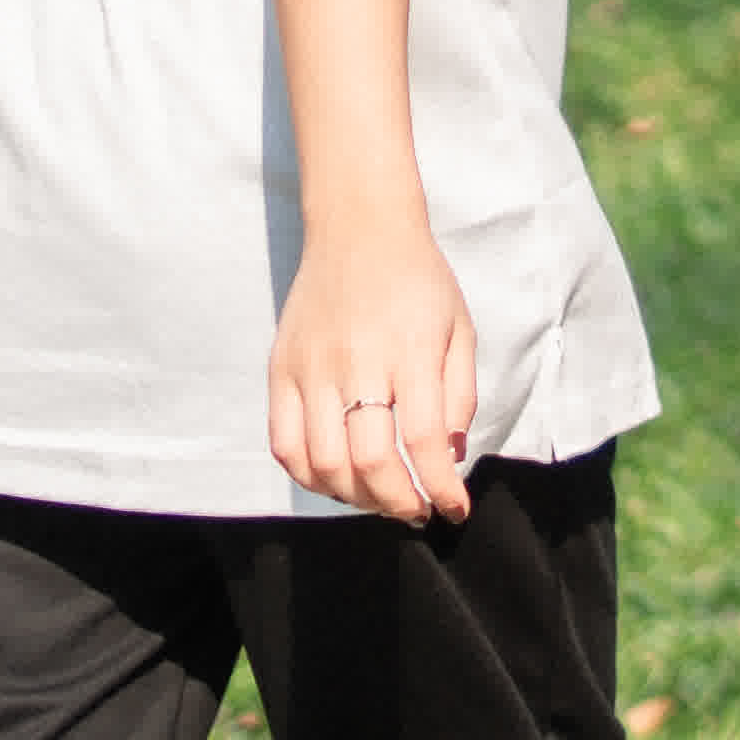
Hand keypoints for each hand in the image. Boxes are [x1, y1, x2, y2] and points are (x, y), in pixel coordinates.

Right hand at [268, 219, 480, 524]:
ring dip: (354, 497)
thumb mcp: (459, 328)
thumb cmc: (418, 281)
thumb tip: (450, 456)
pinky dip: (309, 476)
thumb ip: (460, 394)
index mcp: (410, 351)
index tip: (453, 510)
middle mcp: (357, 363)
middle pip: (368, 462)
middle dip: (397, 501)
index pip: (422, 440)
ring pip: (322, 463)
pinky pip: (284, 444)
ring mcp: (311, 369)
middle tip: (415, 510)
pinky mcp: (280, 371)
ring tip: (379, 497)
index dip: (439, 486)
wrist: (358, 229)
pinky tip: (336, 478)